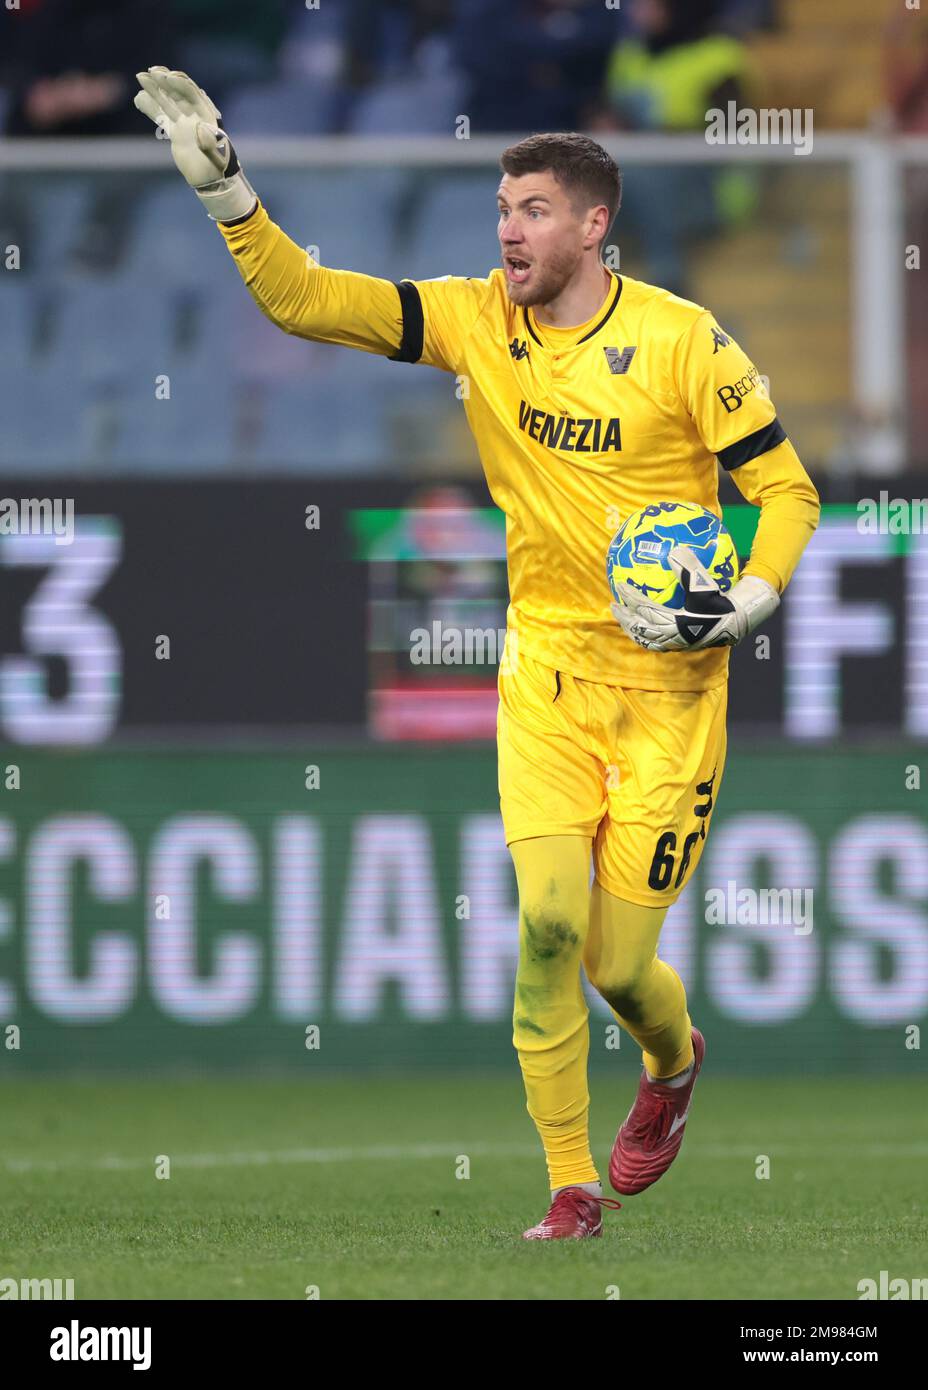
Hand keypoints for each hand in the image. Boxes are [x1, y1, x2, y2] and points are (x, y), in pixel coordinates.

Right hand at [134, 67, 255, 220]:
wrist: (211, 178)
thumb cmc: (218, 166)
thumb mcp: (216, 153)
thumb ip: (208, 141)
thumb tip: (199, 128)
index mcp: (206, 114)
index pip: (192, 93)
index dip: (180, 84)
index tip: (167, 78)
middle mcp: (194, 115)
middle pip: (177, 93)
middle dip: (164, 81)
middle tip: (150, 72)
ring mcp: (183, 122)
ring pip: (166, 101)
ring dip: (154, 90)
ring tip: (141, 78)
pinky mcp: (175, 131)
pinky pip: (161, 116)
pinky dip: (150, 107)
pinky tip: (139, 99)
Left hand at [611, 545, 778, 651]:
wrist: (737, 623)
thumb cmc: (721, 603)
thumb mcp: (705, 584)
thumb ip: (689, 568)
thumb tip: (674, 549)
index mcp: (675, 622)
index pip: (645, 608)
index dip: (630, 597)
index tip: (619, 585)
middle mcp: (672, 636)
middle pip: (640, 627)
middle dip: (625, 616)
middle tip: (612, 605)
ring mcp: (675, 643)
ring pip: (646, 639)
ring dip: (633, 628)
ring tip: (624, 618)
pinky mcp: (680, 646)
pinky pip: (656, 644)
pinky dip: (645, 636)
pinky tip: (642, 627)